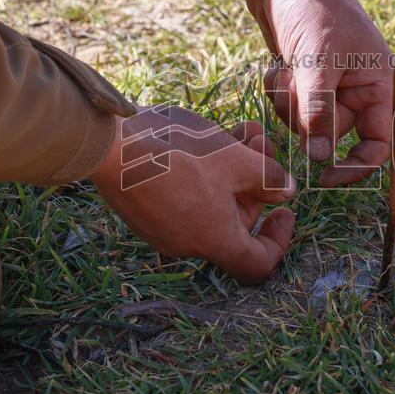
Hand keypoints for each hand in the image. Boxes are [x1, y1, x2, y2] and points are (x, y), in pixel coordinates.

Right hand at [90, 106, 296, 283]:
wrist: (108, 146)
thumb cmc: (177, 155)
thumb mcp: (236, 160)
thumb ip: (269, 178)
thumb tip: (287, 191)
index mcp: (214, 240)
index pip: (257, 263)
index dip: (279, 240)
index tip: (286, 211)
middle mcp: (186, 244)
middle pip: (236, 222)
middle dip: (255, 182)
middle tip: (260, 141)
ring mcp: (160, 228)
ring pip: (211, 203)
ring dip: (232, 169)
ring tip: (241, 130)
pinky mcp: (142, 210)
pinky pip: (183, 199)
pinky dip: (203, 173)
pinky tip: (207, 137)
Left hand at [215, 0, 394, 186]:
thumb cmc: (312, 6)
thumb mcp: (317, 60)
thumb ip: (319, 111)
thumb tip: (320, 158)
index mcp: (377, 85)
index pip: (377, 144)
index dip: (355, 166)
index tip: (324, 177)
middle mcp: (356, 89)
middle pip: (332, 136)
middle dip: (307, 119)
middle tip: (294, 89)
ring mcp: (327, 84)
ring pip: (304, 124)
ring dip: (288, 105)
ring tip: (284, 71)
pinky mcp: (301, 78)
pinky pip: (288, 106)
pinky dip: (278, 92)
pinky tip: (275, 65)